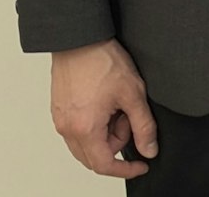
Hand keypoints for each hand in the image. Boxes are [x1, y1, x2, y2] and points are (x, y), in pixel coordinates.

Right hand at [50, 38, 157, 177]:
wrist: (79, 40)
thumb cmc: (102, 61)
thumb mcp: (133, 94)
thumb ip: (143, 126)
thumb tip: (149, 149)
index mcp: (84, 129)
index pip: (104, 165)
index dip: (125, 169)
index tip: (141, 165)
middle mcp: (67, 129)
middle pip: (95, 156)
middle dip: (117, 142)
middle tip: (128, 116)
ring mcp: (60, 120)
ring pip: (86, 143)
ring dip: (106, 132)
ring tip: (117, 104)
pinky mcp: (59, 110)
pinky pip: (78, 129)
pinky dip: (95, 124)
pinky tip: (105, 102)